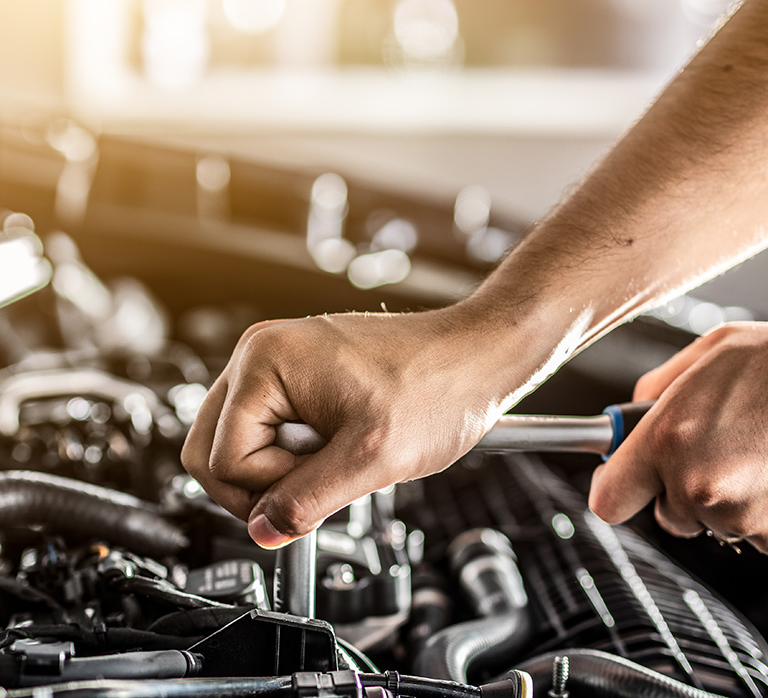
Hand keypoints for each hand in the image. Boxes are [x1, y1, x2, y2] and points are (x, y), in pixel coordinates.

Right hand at [181, 307, 519, 547]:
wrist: (476, 355)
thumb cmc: (438, 385)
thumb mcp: (371, 458)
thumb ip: (306, 501)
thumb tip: (262, 531)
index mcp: (266, 361)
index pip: (222, 458)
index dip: (267, 491)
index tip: (316, 489)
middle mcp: (261, 352)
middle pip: (212, 446)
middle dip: (258, 485)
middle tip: (311, 492)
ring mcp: (279, 360)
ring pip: (237, 440)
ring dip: (275, 469)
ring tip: (330, 465)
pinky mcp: (297, 372)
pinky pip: (266, 426)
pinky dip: (289, 452)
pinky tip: (330, 451)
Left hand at [589, 322, 767, 552]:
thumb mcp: (704, 355)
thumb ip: (655, 390)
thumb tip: (631, 417)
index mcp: (665, 440)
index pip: (609, 501)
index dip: (614, 490)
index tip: (620, 482)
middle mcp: (697, 484)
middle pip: (668, 515)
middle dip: (681, 490)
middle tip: (714, 451)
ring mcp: (741, 514)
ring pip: (716, 522)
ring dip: (727, 498)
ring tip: (755, 453)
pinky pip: (757, 533)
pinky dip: (763, 511)